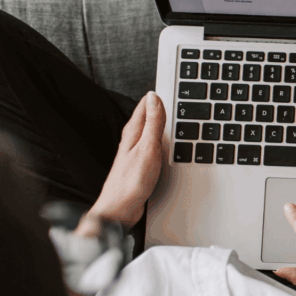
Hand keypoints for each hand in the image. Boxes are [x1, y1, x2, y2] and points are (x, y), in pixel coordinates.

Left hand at [76, 92, 165, 236]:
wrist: (120, 209)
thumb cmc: (131, 181)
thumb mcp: (148, 148)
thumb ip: (153, 123)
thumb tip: (154, 97)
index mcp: (132, 132)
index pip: (145, 105)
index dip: (158, 96)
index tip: (170, 87)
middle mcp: (131, 140)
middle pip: (148, 117)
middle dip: (160, 107)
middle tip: (174, 98)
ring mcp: (135, 152)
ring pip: (150, 131)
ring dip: (161, 124)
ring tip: (173, 117)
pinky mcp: (139, 164)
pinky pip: (152, 146)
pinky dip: (161, 141)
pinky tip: (167, 146)